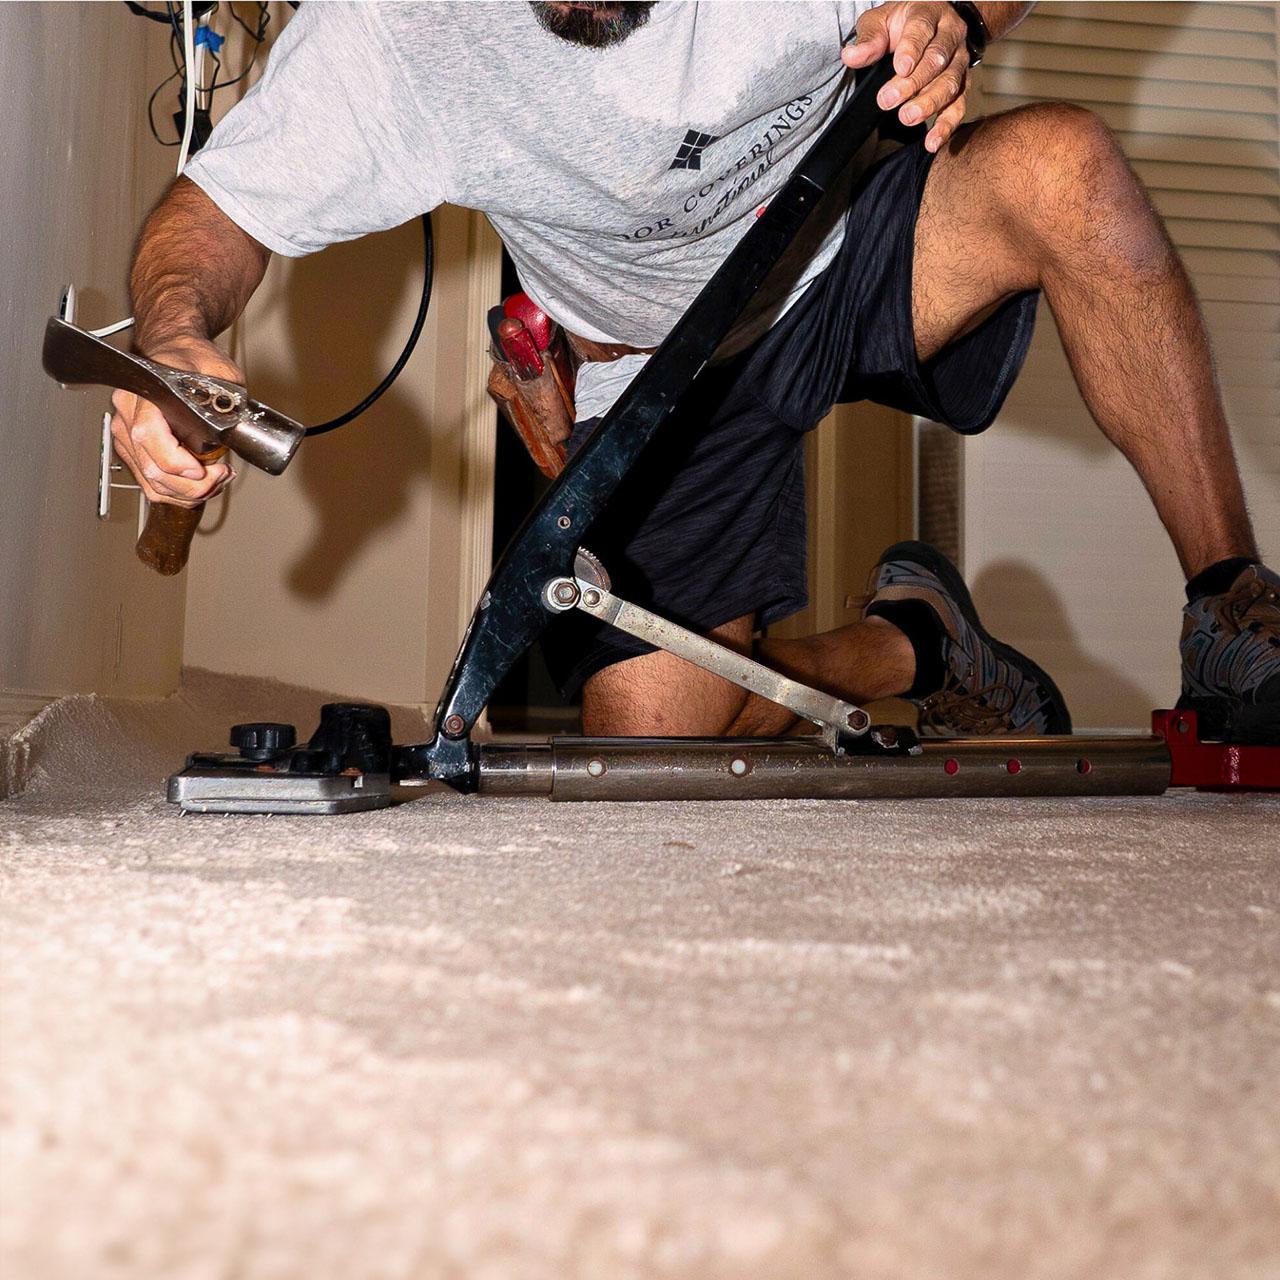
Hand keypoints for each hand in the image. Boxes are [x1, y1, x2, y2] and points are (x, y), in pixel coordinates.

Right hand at [109, 338, 240, 508]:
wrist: (174, 352)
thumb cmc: (193, 359)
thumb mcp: (220, 373)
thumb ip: (225, 398)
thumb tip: (232, 425)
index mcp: (146, 393)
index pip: (149, 436)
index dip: (177, 462)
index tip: (204, 470)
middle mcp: (128, 414)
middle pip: (152, 468)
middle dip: (193, 485)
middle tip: (221, 476)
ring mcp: (126, 433)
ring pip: (152, 483)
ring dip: (188, 493)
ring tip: (215, 481)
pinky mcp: (132, 449)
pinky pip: (150, 483)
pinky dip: (177, 492)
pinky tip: (199, 482)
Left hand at [842, 1, 971, 152]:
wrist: (934, 21)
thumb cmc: (903, 22)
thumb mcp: (881, 20)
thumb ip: (869, 38)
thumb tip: (851, 56)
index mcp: (929, 14)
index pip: (922, 30)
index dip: (912, 49)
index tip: (900, 68)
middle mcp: (950, 35)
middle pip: (937, 60)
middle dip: (913, 83)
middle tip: (888, 100)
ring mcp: (958, 61)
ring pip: (950, 83)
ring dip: (929, 104)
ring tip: (907, 117)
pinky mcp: (962, 84)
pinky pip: (959, 106)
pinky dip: (946, 126)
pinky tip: (932, 142)